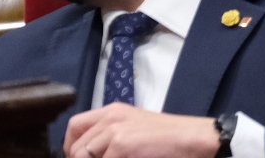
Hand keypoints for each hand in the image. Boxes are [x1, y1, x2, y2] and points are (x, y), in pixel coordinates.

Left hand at [63, 104, 218, 157]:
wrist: (193, 138)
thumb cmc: (169, 138)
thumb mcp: (135, 130)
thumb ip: (112, 137)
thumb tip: (91, 154)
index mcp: (113, 111)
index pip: (75, 127)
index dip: (71, 148)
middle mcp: (110, 117)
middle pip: (75, 147)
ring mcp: (114, 130)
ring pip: (82, 156)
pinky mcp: (121, 144)